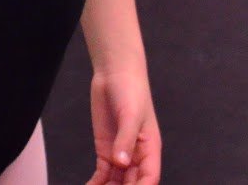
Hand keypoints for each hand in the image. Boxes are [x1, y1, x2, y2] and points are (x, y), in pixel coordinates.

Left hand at [86, 70, 160, 184]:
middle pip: (132, 183)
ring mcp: (120, 154)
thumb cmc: (132, 90)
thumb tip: (121, 162)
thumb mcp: (131, 115)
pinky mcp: (105, 150)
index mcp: (150, 149)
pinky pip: (103, 173)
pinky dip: (97, 183)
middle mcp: (136, 155)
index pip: (149, 177)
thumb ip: (125, 139)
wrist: (114, 74)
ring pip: (117, 181)